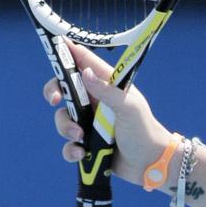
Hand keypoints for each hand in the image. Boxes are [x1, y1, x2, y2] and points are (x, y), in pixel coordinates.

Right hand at [45, 41, 173, 186]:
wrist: (150, 163)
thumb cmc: (144, 130)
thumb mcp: (129, 108)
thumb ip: (107, 91)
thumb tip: (85, 73)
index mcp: (108, 87)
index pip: (86, 63)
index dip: (70, 52)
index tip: (55, 43)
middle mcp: (96, 101)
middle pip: (65, 89)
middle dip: (54, 92)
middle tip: (54, 100)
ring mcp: (90, 122)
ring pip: (63, 118)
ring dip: (66, 127)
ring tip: (81, 137)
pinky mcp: (86, 143)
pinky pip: (68, 144)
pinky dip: (71, 149)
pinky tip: (82, 153)